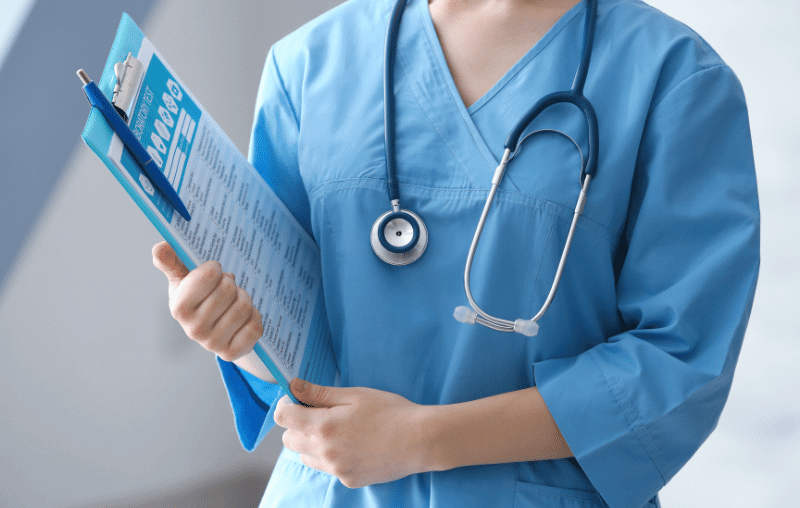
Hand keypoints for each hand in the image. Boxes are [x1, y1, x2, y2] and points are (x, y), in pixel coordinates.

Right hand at [151, 241, 262, 361]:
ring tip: (233, 302)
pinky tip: (242, 319)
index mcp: (179, 308)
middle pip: (229, 289)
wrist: (213, 328)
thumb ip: (171, 261)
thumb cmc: (198, 296)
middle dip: (231, 283)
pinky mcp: (232, 353)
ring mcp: (212, 344)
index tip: (213, 273)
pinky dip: (254, 317)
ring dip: (244, 298)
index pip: (210, 275)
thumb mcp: (183, 278)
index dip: (215, 269)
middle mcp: (193, 330)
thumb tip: (160, 247)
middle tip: (225, 288)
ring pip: (244, 306)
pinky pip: (255, 327)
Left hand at [274, 379, 430, 488]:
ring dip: (312, 442)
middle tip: (319, 412)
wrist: (420, 440)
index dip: (287, 404)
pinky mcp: (349, 480)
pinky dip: (331, 456)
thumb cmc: (391, 412)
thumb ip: (320, 393)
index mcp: (324, 426)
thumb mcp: (355, 395)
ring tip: (337, 429)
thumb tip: (293, 386)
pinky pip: (328, 468)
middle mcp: (325, 452)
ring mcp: (337, 469)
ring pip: (306, 456)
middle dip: (297, 424)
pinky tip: (353, 445)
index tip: (299, 398)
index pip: (283, 417)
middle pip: (289, 440)